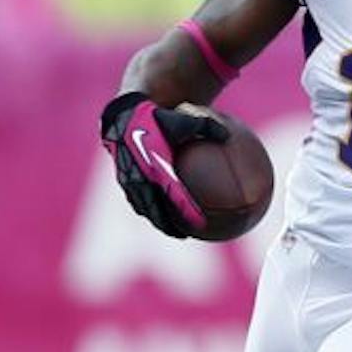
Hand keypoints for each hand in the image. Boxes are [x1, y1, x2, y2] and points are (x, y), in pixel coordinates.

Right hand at [99, 91, 228, 237]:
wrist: (123, 116)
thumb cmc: (157, 118)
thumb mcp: (183, 119)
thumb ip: (206, 127)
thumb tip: (228, 135)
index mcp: (157, 165)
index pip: (174, 194)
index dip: (187, 210)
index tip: (200, 223)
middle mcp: (141, 176)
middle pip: (155, 209)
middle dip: (168, 225)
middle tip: (184, 235)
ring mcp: (129, 180)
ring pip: (143, 207)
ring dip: (156, 220)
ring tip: (171, 230)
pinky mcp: (123, 180)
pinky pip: (136, 200)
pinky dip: (148, 209)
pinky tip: (159, 212)